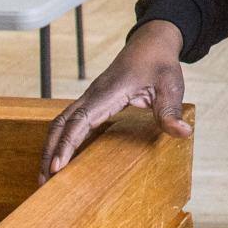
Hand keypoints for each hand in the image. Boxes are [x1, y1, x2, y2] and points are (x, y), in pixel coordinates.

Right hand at [39, 19, 190, 184]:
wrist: (152, 44)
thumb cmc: (160, 64)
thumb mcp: (171, 87)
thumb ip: (172, 111)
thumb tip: (184, 133)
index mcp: (108, 93)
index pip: (79, 121)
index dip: (66, 145)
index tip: (56, 168)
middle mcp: (93, 96)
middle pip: (59, 125)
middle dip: (49, 152)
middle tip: (43, 183)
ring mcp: (91, 98)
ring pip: (60, 123)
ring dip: (51, 148)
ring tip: (47, 177)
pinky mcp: (93, 102)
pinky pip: (70, 122)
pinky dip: (61, 140)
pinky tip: (62, 157)